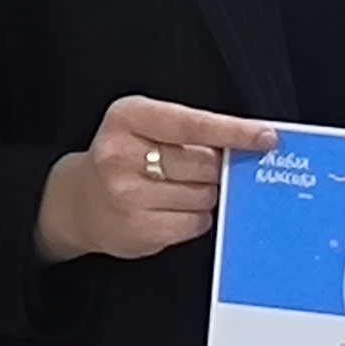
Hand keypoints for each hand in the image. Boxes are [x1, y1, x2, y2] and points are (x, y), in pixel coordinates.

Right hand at [36, 96, 275, 263]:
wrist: (77, 202)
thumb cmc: (122, 158)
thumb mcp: (143, 126)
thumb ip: (189, 131)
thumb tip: (247, 145)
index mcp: (127, 117)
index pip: (192, 123)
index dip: (234, 131)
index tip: (266, 137)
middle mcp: (121, 153)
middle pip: (205, 163)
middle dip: (213, 168)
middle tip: (197, 170)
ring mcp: (127, 194)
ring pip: (204, 195)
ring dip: (204, 195)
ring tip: (176, 190)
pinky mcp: (138, 228)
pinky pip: (196, 223)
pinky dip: (195, 218)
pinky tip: (173, 211)